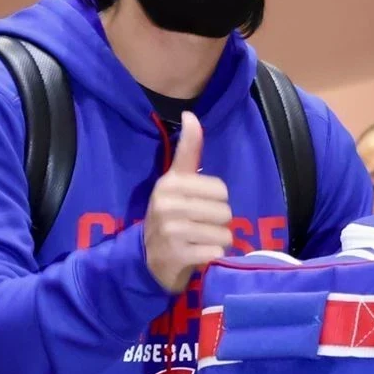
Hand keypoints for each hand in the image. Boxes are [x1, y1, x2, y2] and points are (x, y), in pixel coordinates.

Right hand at [143, 112, 232, 292]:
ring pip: (223, 233)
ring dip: (216, 240)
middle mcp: (167, 204)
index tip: (199, 206)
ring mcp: (170, 231)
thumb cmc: (169, 216)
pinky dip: (211, 255)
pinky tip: (197, 254)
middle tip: (199, 227)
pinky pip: (215, 251)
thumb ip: (188, 150)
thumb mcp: (176, 181)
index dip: (217, 200)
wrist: (148, 260)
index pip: (221, 189)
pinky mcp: (176, 255)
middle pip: (225, 211)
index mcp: (169, 183)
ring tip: (199, 240)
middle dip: (218, 222)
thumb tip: (190, 113)